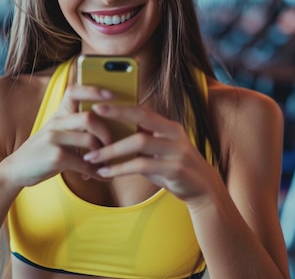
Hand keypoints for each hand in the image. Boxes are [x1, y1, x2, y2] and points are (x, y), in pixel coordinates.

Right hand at [0, 85, 115, 187]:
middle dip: (107, 132)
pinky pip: (84, 163)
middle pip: (89, 118)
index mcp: (59, 114)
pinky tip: (100, 176)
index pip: (74, 91)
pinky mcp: (56, 157)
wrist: (16, 169)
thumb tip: (107, 128)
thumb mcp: (56, 132)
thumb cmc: (43, 151)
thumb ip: (76, 126)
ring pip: (90, 140)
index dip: (94, 90)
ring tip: (106, 165)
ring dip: (103, 155)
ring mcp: (54, 139)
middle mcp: (57, 122)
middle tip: (113, 145)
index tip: (112, 94)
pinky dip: (96, 172)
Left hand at [82, 103, 218, 201]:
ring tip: (92, 157)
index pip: (143, 110)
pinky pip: (142, 165)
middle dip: (116, 115)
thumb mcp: (160, 151)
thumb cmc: (174, 168)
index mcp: (169, 126)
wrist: (203, 189)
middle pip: (142, 119)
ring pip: (139, 143)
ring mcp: (176, 150)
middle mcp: (174, 134)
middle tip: (91, 118)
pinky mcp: (175, 168)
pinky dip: (121, 169)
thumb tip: (113, 134)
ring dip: (112, 150)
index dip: (121, 106)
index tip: (98, 105)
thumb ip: (143, 141)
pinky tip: (106, 173)